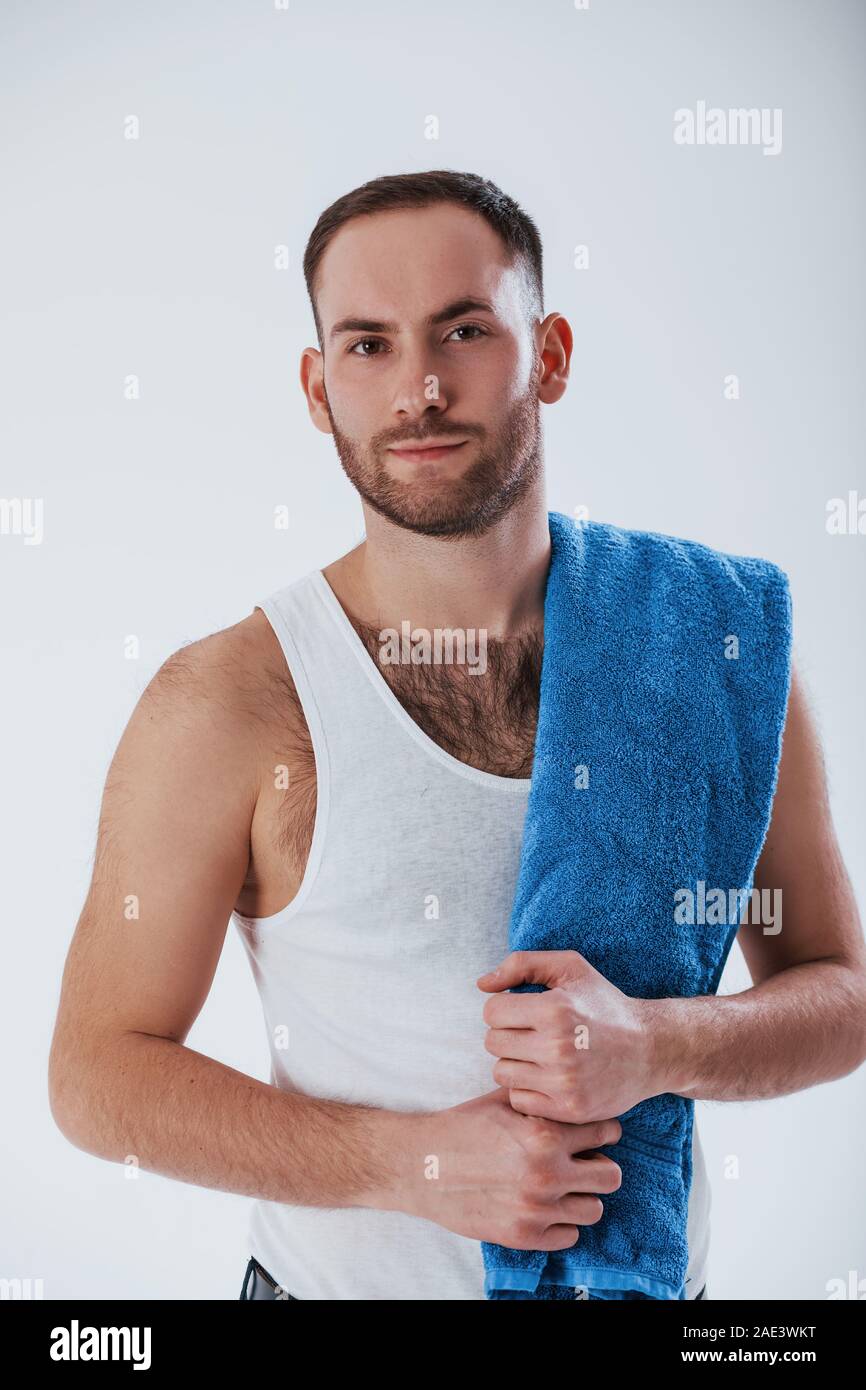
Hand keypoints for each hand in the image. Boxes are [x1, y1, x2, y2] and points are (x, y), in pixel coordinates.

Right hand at [386, 1088, 622, 1249]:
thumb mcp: (503, 1100)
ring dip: (581, 1196)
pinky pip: (569, 1236)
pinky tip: (544, 1206)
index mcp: (544, 1134)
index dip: (602, 1130)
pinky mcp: (523, 1236)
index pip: (606, 1133)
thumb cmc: (462, 1127)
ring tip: (562, 1185)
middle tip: (583, 1161)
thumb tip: (575, 1089)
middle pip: (611, 1176)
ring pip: (594, 1210)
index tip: (594, 1133)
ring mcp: (536, 1209)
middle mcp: (546, 1173)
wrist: (421, 1166)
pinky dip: (561, 1222)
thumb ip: (543, 1098)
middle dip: (599, 1165)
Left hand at [477, 950, 663, 1123]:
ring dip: (516, 1063)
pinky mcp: (569, 1110)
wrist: (651, 1050)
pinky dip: (528, 1089)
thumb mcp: (570, 968)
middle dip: (508, 1035)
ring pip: (502, 1073)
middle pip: (493, 1043)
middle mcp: (558, 1048)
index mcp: (555, 1010)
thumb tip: (482, 984)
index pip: (492, 1011)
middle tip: (533, 1033)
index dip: (504, 1008)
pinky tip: (548, 1077)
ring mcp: (564, 1083)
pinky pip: (519, 1100)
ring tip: (540, 1054)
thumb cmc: (604, 1005)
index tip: (523, 1011)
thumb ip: (521, 965)